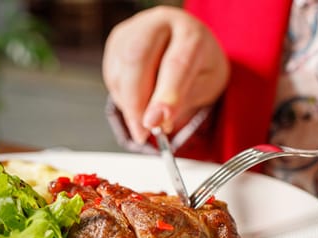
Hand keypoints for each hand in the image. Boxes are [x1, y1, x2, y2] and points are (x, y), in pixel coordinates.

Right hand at [102, 6, 229, 143]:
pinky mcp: (116, 43)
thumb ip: (182, 101)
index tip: (154, 123)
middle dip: (136, 103)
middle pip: (136, 60)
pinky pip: (112, 77)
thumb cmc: (198, 65)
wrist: (185, 44)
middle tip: (142, 132)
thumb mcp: (205, 85)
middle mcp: (158, 24)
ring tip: (144, 121)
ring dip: (128, 104)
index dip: (164, 96)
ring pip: (119, 71)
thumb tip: (157, 122)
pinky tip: (138, 103)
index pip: (176, 64)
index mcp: (189, 32)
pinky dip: (123, 98)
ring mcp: (132, 31)